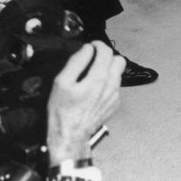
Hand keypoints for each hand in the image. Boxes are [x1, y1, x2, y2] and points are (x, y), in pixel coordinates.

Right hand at [46, 42, 124, 164]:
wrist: (71, 135)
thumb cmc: (64, 112)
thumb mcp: (61, 83)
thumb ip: (76, 62)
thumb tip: (86, 49)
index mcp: (99, 78)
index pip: (106, 51)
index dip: (97, 45)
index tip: (90, 47)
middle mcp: (111, 85)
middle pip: (119, 59)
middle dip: (106, 56)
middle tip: (94, 59)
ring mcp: (115, 95)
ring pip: (118, 73)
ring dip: (108, 69)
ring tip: (92, 75)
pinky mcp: (115, 103)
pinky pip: (116, 86)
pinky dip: (107, 83)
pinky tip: (94, 89)